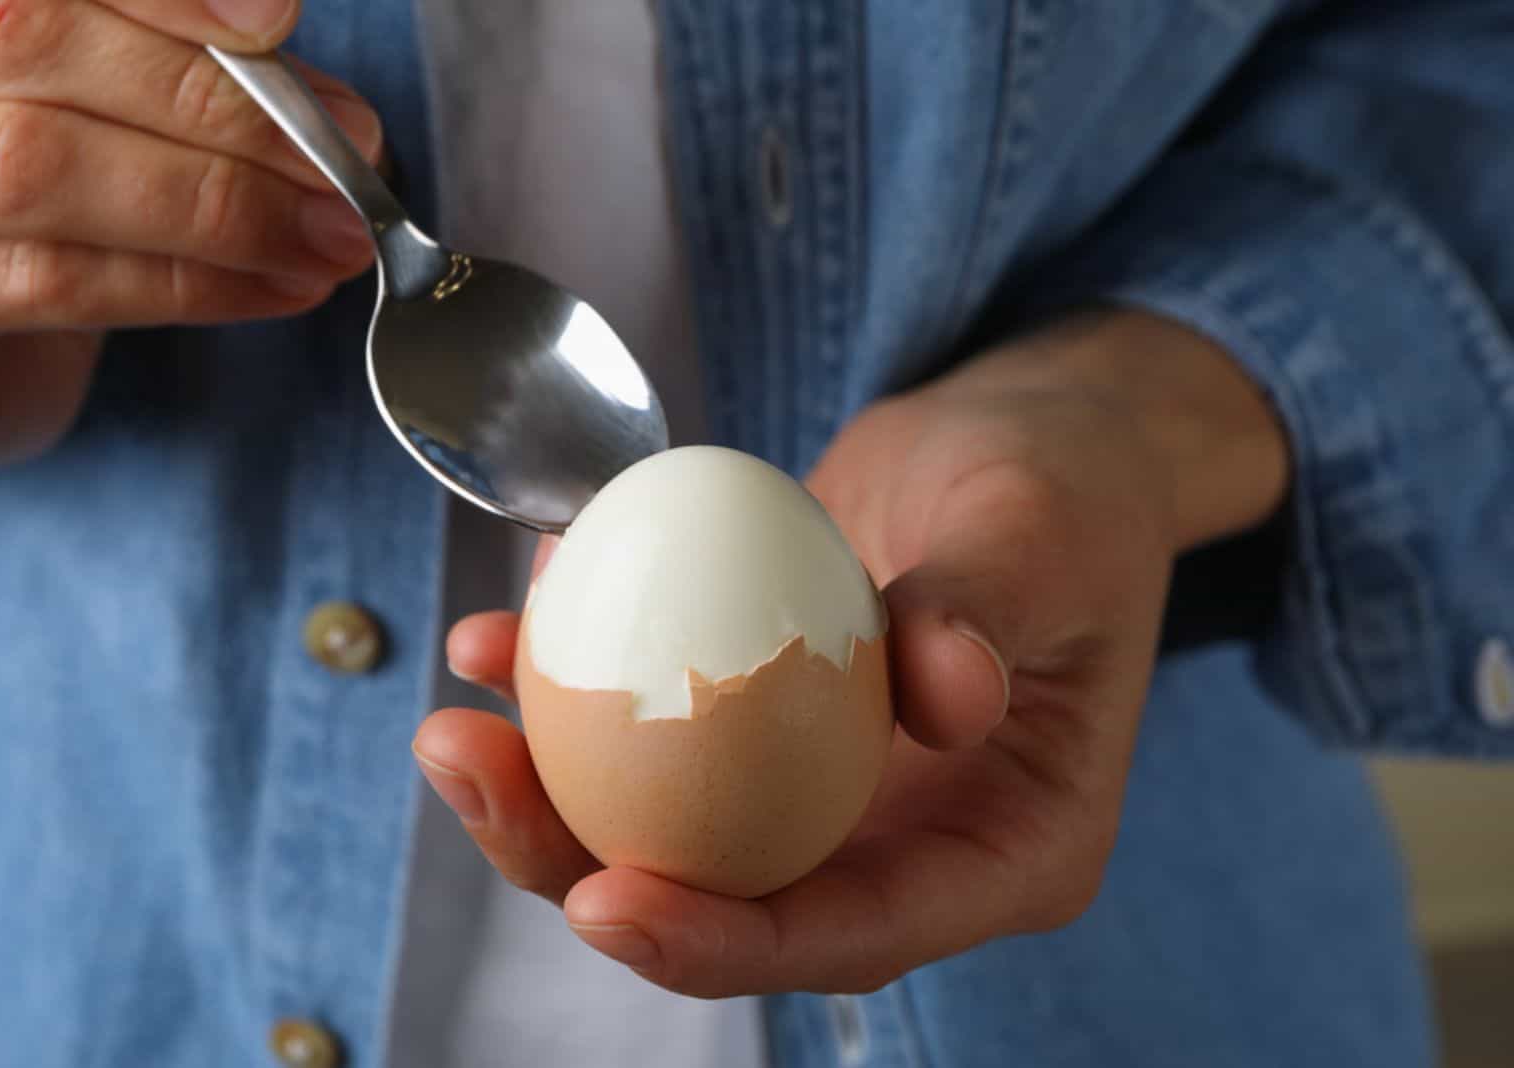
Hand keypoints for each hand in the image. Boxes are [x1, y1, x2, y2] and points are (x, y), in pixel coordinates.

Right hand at [0, 0, 383, 470]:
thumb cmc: (42, 163)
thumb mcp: (113, 88)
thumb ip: (200, 70)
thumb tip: (339, 117)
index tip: (273, 22)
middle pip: (26, 37)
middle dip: (217, 104)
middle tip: (347, 162)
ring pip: (37, 167)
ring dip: (217, 209)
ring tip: (332, 237)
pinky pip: (46, 280)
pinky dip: (186, 285)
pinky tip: (276, 287)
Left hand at [415, 309, 1289, 996]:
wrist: (1031, 439)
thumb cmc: (1067, 489)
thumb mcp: (1045, 533)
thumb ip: (991, 608)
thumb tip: (948, 693)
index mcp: (1004, 851)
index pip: (858, 931)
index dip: (728, 942)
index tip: (609, 901)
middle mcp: (905, 843)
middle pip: (734, 904)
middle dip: (587, 871)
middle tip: (471, 772)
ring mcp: (828, 790)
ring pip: (672, 835)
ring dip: (549, 792)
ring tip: (455, 719)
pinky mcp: (767, 726)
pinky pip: (657, 738)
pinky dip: (576, 695)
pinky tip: (502, 634)